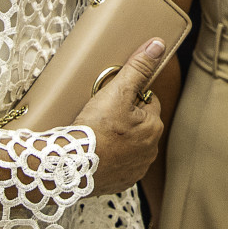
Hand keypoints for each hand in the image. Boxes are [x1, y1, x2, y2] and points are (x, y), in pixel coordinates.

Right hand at [75, 37, 166, 195]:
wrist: (70, 165)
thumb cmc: (95, 128)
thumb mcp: (116, 90)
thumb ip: (138, 68)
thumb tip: (157, 46)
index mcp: (154, 127)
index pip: (148, 102)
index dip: (129, 97)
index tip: (112, 100)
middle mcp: (151, 150)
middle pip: (139, 124)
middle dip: (125, 118)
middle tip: (101, 116)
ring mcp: (136, 169)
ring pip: (130, 144)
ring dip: (118, 139)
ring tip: (97, 134)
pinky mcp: (121, 182)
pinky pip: (119, 165)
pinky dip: (110, 158)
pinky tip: (96, 153)